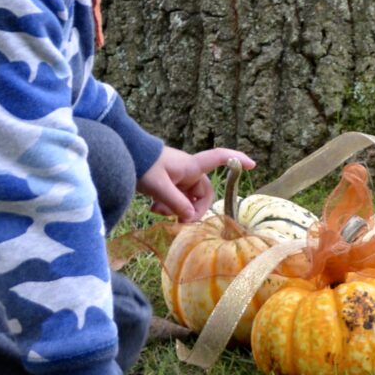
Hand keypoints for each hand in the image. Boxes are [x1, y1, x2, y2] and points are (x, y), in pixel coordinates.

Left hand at [138, 144, 254, 224]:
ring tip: (158, 211)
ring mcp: (177, 177)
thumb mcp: (159, 187)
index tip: (252, 164)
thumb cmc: (143, 165)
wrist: (122, 154)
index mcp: (191, 166)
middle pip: (202, 193)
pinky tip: (154, 208)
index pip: (219, 158)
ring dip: (176, 209)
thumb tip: (190, 218)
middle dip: (192, 209)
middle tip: (179, 220)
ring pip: (186, 198)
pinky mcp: (166, 182)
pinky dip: (168, 206)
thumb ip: (176, 203)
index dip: (236, 160)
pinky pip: (175, 198)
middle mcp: (187, 170)